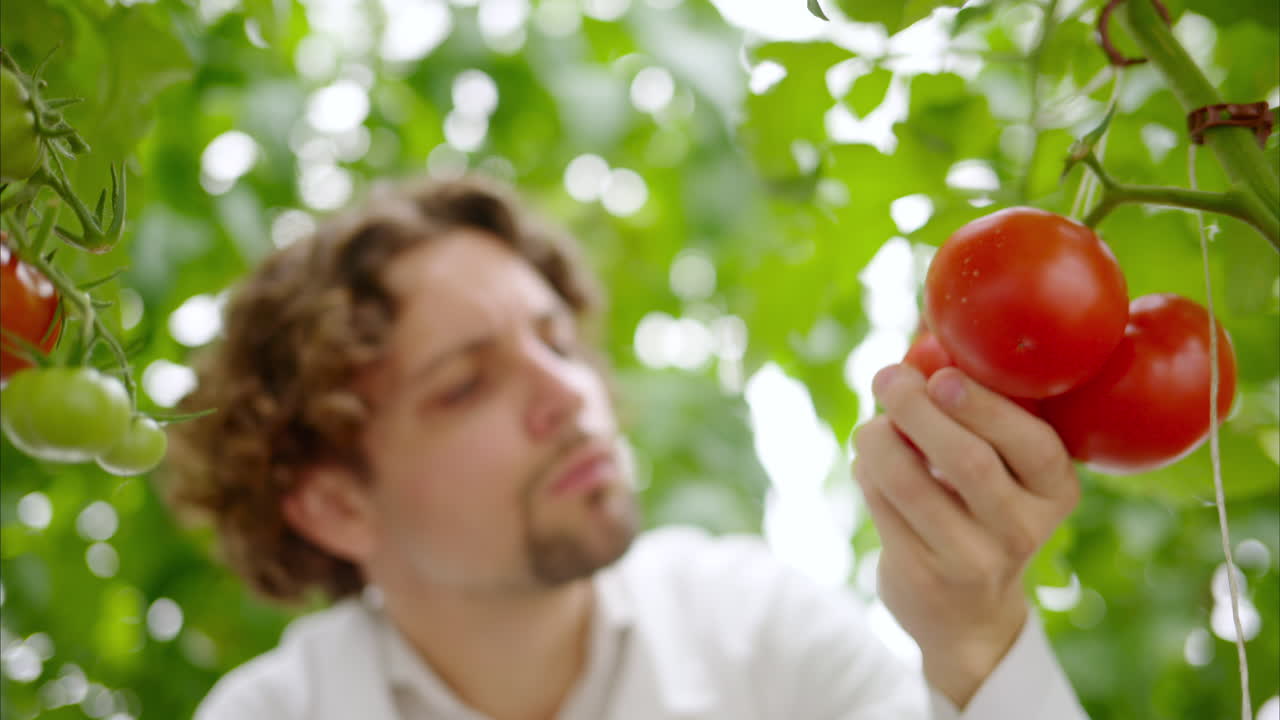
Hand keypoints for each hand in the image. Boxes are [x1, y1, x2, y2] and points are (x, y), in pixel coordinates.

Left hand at [852, 363, 1079, 707]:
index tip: (942, 375)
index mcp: (1056, 491)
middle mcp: (1022, 529)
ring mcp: (971, 558)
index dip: (984, 405)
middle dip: (918, 409)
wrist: (968, 616)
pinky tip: (868, 462)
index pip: (1033, 444)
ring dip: (880, 439)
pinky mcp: (921, 575)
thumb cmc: (981, 511)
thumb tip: (924, 334)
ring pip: (910, 482)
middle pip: (968, 460)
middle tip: (887, 378)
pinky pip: (881, 505)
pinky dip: (866, 471)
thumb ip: (974, 408)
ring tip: (872, 424)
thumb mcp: (1003, 470)